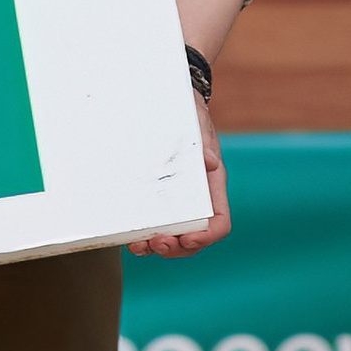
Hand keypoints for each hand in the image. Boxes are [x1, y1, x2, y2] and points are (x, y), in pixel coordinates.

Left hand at [130, 93, 230, 257]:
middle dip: (177, 247)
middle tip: (157, 243)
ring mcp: (177, 202)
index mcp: (212, 186)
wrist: (166, 102)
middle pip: (196, 237)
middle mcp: (197, 199)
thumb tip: (210, 163)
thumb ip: (203, 141)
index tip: (188, 239)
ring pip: (175, 238)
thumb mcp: (196, 120)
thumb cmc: (187, 111)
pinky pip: (154, 227)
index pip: (219, 221)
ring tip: (140, 246)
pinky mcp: (156, 199)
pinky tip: (131, 239)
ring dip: (158, 248)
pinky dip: (144, 238)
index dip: (207, 236)